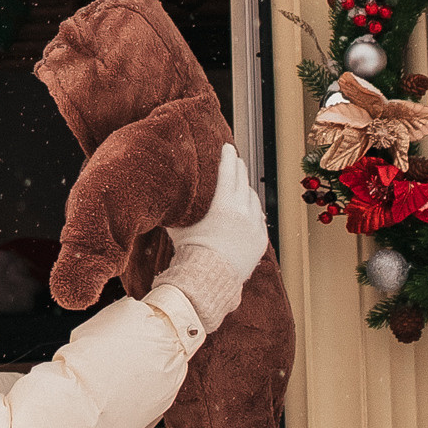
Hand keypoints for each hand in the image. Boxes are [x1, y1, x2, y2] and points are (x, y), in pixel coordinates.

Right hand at [174, 144, 268, 286]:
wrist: (210, 280)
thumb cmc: (192, 252)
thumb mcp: (181, 225)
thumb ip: (180, 210)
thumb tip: (166, 198)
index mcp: (224, 203)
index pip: (228, 171)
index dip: (228, 156)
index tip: (227, 147)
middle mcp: (243, 211)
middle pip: (243, 180)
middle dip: (239, 168)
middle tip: (235, 160)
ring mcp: (254, 226)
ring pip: (253, 198)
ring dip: (246, 189)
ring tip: (240, 184)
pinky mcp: (260, 240)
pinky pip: (259, 217)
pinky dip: (253, 209)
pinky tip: (249, 207)